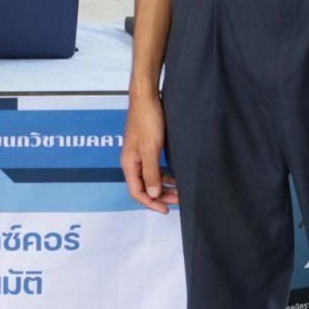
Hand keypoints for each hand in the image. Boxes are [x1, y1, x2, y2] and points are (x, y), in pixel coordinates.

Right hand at [123, 93, 175, 212]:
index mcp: (129, 164)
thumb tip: (152, 194)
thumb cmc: (147, 122)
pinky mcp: (146, 148)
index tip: (167, 210)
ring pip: (150, 179)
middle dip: (160, 196)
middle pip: (144, 187)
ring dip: (164, 187)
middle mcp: (132, 162)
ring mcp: (139, 155)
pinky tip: (174, 178)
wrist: (146, 99)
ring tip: (179, 191)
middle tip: (179, 201)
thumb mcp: (150, 150)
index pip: (137, 192)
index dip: (151, 203)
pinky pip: (154, 169)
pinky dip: (164, 176)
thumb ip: (151, 174)